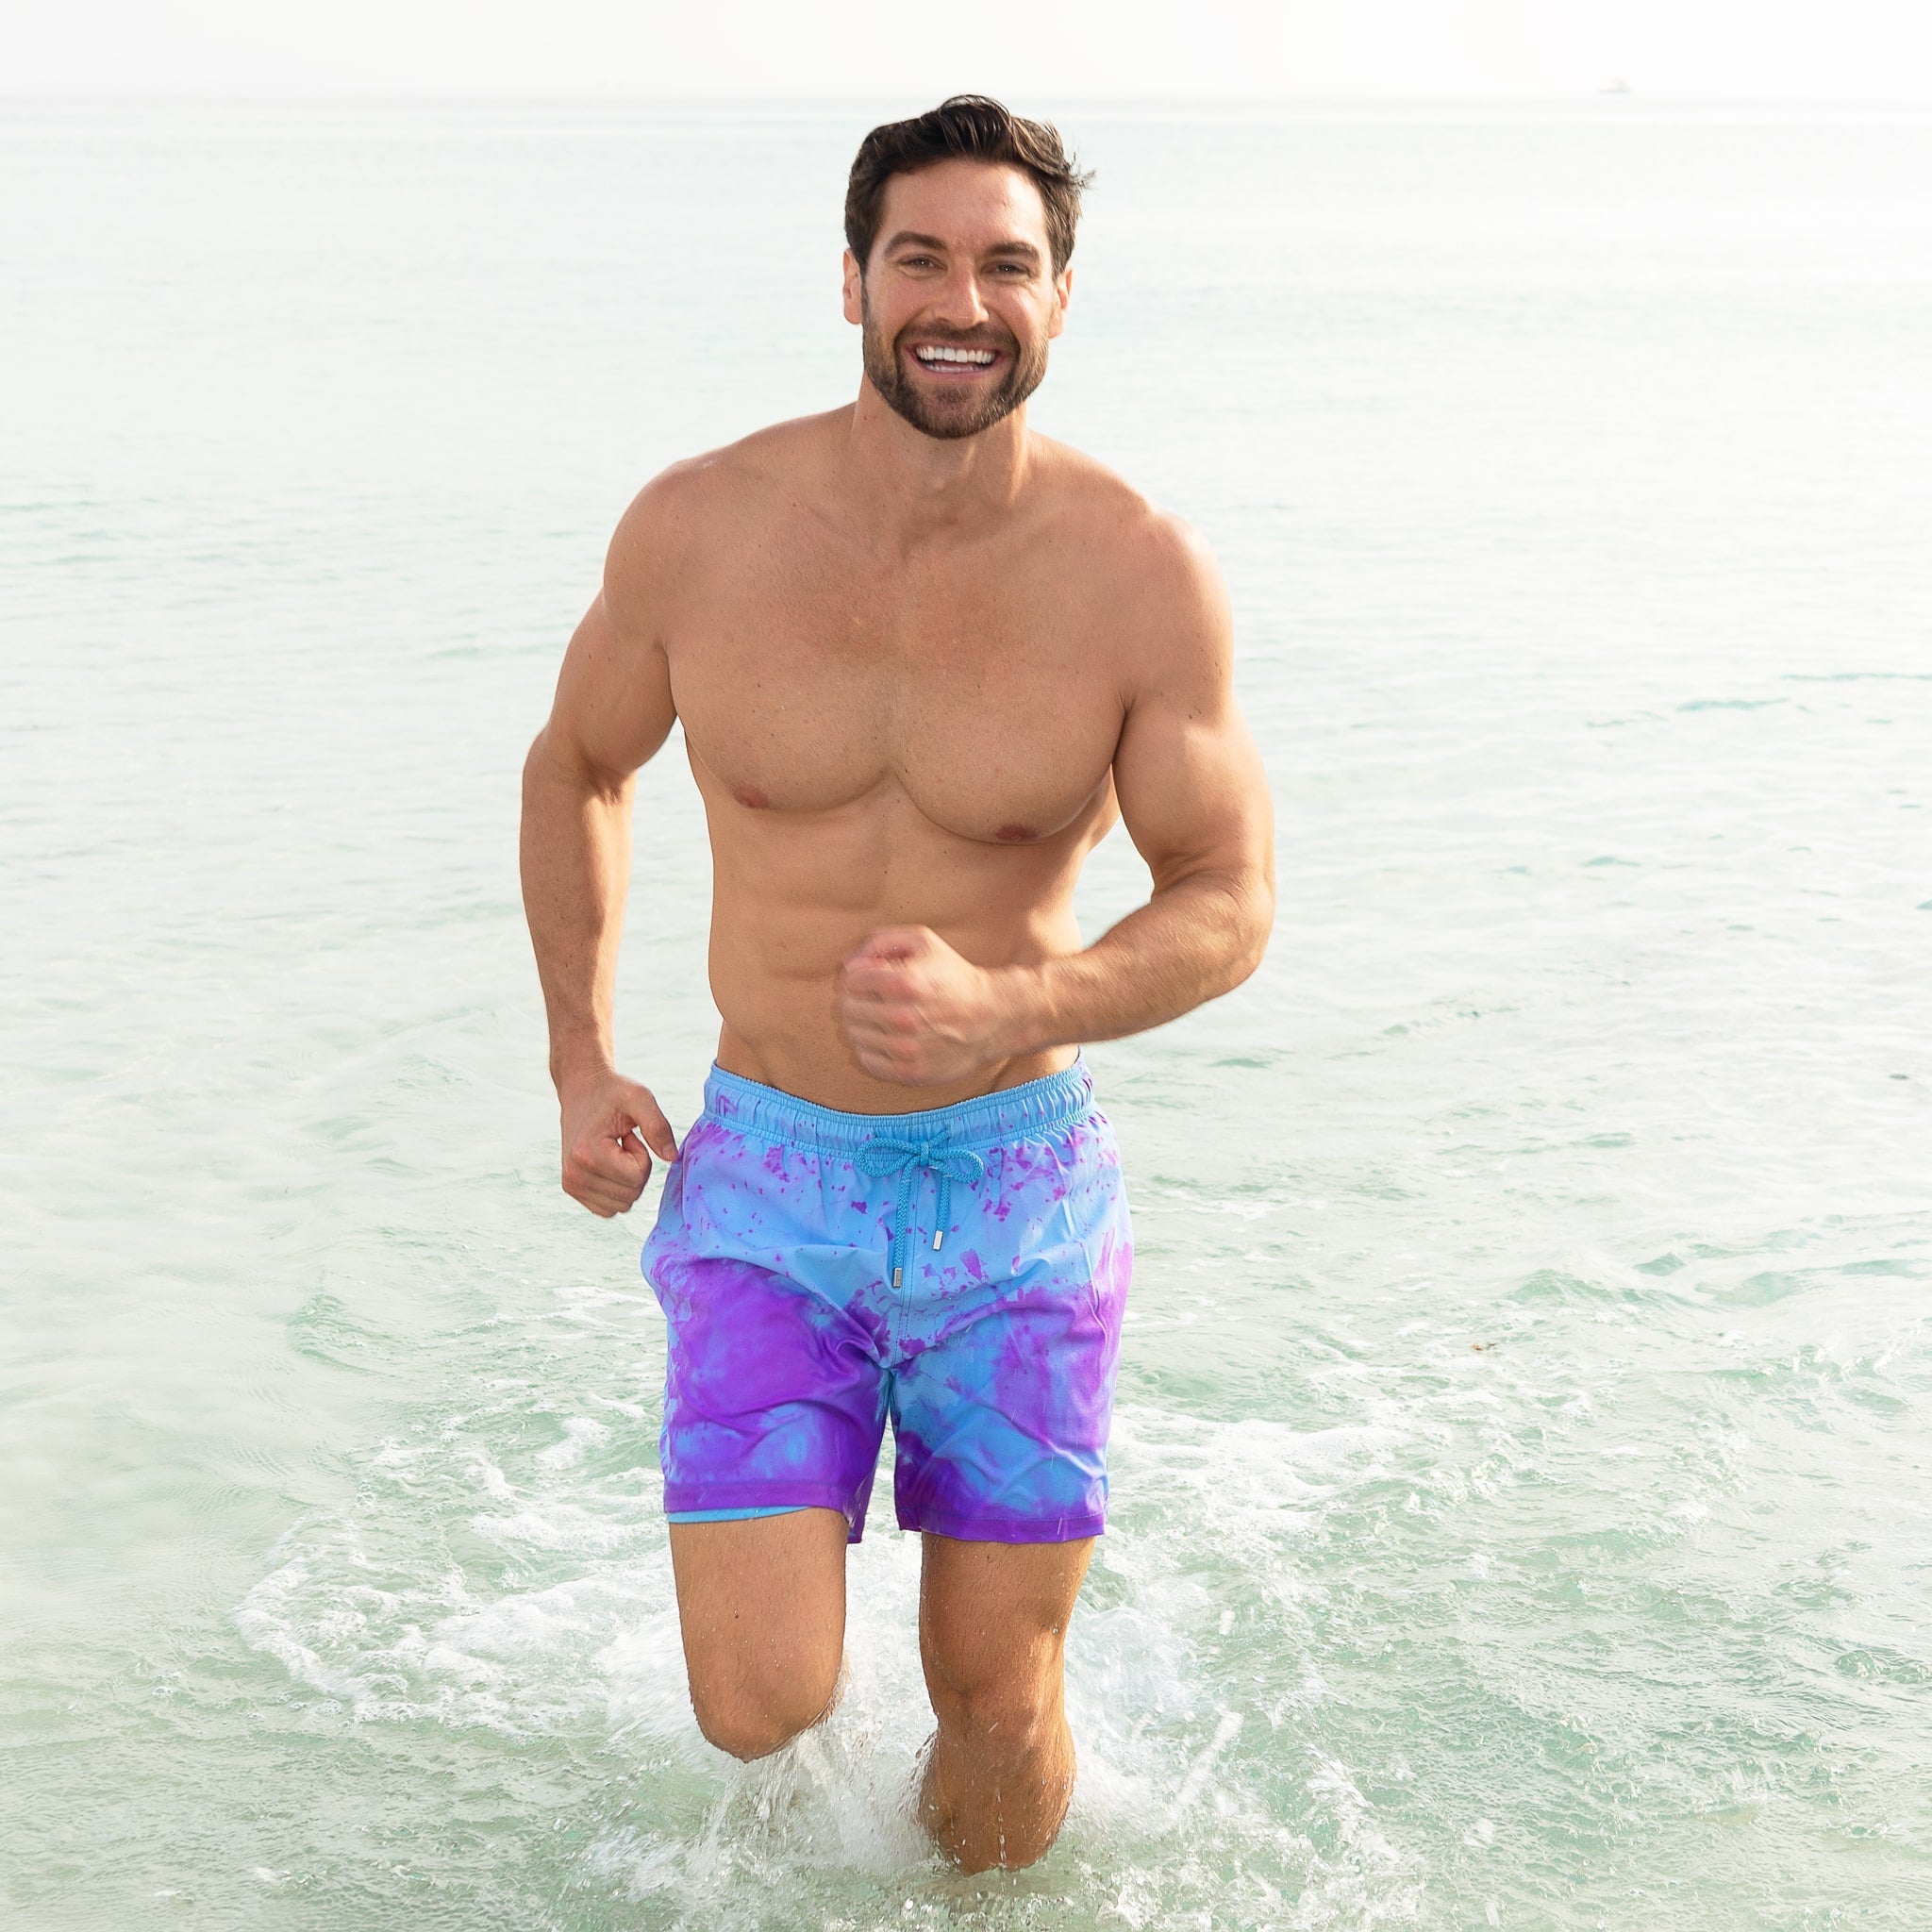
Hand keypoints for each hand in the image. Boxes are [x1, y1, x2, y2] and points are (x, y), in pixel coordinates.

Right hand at [557, 1069, 678, 1216]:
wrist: (581, 1089)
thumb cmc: (612, 1092)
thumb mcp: (640, 1098)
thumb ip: (658, 1127)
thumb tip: (673, 1159)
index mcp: (587, 1154)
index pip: (637, 1178)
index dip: (642, 1155)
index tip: (628, 1135)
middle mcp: (574, 1175)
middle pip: (631, 1195)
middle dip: (636, 1169)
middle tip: (622, 1142)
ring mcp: (571, 1185)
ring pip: (622, 1205)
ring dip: (627, 1179)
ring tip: (614, 1150)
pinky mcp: (572, 1189)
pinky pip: (609, 1208)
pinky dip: (617, 1190)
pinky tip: (608, 1164)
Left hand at [838, 926, 1011, 1085]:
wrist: (991, 1018)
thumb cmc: (953, 977)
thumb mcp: (923, 942)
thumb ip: (880, 942)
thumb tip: (847, 965)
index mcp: (906, 982)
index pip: (852, 981)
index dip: (858, 977)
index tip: (871, 979)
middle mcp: (904, 1018)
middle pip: (849, 1009)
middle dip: (856, 1000)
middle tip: (872, 999)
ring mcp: (906, 1049)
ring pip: (854, 1036)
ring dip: (861, 1025)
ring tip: (880, 1018)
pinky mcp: (910, 1072)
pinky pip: (867, 1061)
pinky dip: (869, 1049)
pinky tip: (885, 1038)